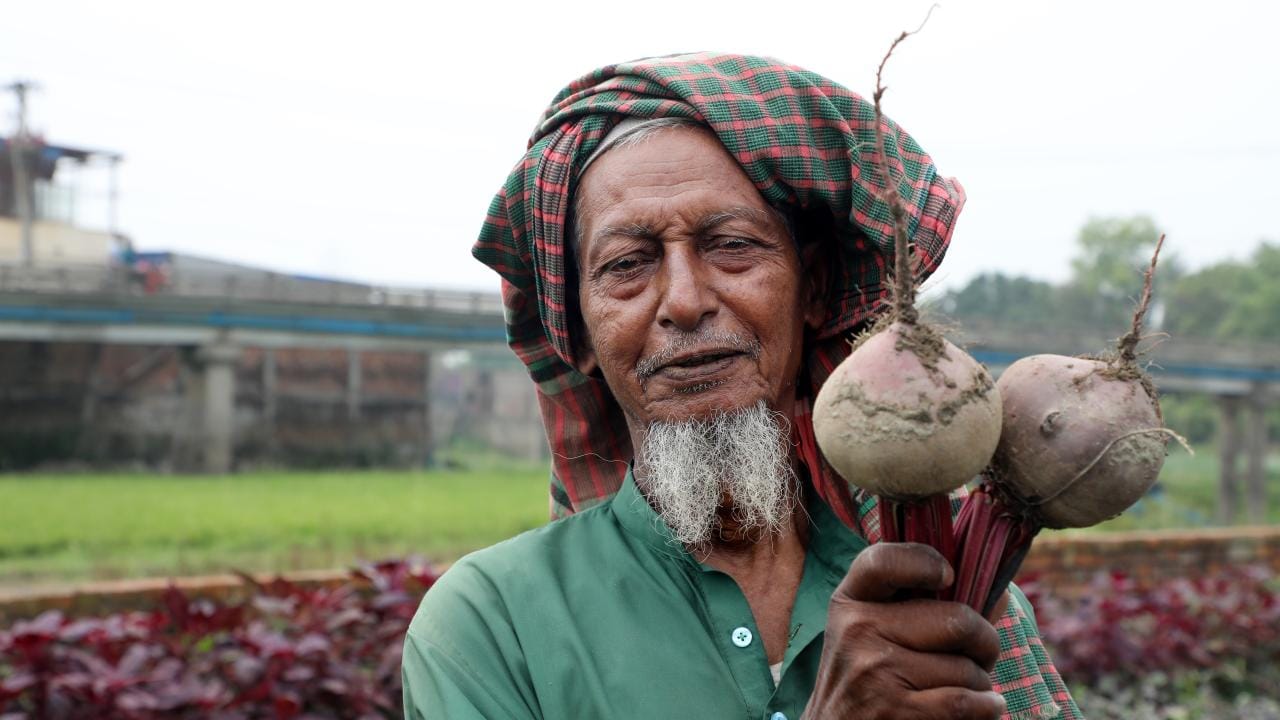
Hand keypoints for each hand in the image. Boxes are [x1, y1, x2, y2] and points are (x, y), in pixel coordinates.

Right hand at [804, 543, 1005, 718]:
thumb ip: (926, 605)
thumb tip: (999, 591)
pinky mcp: (895, 712)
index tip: (949, 576)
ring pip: (967, 668)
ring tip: (964, 687)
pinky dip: (987, 708)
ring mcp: (875, 672)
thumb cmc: (867, 675)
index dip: (924, 561)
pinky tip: (985, 708)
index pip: (883, 561)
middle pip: (957, 620)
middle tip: (979, 655)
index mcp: (851, 601)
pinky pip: (966, 702)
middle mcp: (858, 631)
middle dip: (984, 642)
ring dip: (980, 683)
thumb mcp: (874, 630)